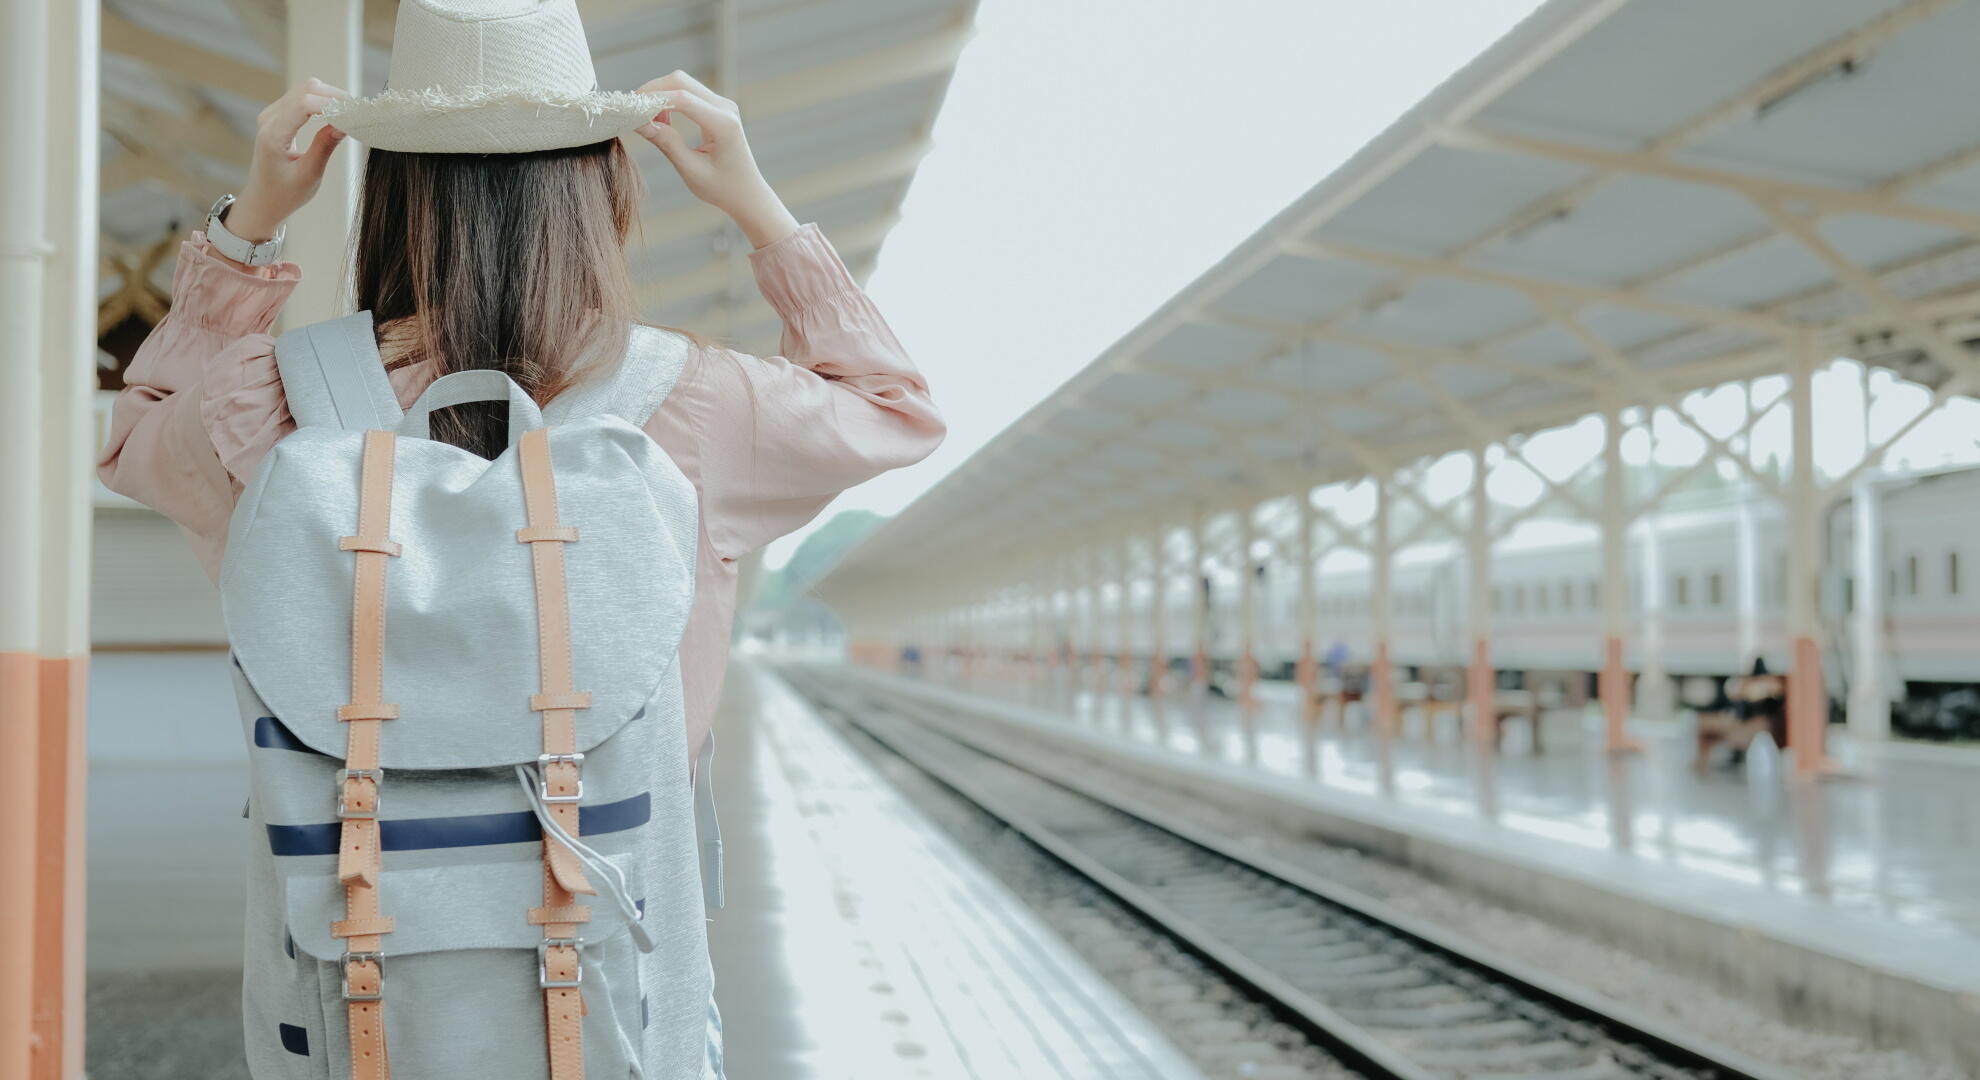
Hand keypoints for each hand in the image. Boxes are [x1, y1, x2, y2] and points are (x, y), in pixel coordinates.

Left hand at [224, 77, 350, 243]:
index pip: (304, 104)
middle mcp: (269, 119)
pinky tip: (335, 114)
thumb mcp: (309, 174)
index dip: (332, 104)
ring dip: (329, 97)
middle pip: (306, 90)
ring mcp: (271, 115)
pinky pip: (301, 97)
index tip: (354, 113)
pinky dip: (321, 101)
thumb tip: (344, 123)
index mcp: (274, 135)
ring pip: (305, 90)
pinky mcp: (277, 116)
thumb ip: (325, 146)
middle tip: (357, 112)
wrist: (263, 200)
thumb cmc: (284, 194)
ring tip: (349, 113)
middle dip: (333, 96)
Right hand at [633, 71, 799, 249]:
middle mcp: (725, 108)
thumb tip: (639, 122)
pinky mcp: (717, 107)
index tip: (629, 110)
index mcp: (723, 124)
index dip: (653, 100)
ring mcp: (723, 105)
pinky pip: (688, 93)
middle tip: (632, 112)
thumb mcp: (691, 171)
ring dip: (660, 95)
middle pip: (681, 81)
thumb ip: (667, 144)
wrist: (747, 193)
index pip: (682, 99)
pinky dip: (669, 101)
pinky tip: (662, 122)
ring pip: (682, 83)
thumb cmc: (722, 188)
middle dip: (652, 91)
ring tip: (648, 122)